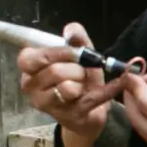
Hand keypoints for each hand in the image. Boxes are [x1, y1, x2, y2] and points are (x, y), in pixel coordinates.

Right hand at [18, 22, 124, 136]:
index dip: (57, 53)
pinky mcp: (69, 116)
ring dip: (83, 81)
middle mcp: (31, 88)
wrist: (90, 113)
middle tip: (82, 71)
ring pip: (68, 87)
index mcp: (29, 69)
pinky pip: (91, 98)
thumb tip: (72, 29)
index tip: (75, 53)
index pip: (29, 58)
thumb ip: (77, 40)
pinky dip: (107, 90)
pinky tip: (117, 84)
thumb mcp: (80, 57)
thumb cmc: (79, 81)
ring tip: (85, 83)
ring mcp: (47, 104)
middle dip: (76, 68)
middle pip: (54, 71)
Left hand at [121, 62, 146, 146]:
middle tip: (129, 84)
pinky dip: (145, 122)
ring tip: (136, 95)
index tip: (129, 74)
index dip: (133, 87)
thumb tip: (142, 78)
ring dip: (135, 111)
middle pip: (136, 118)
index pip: (144, 102)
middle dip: (129, 99)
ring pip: (140, 129)